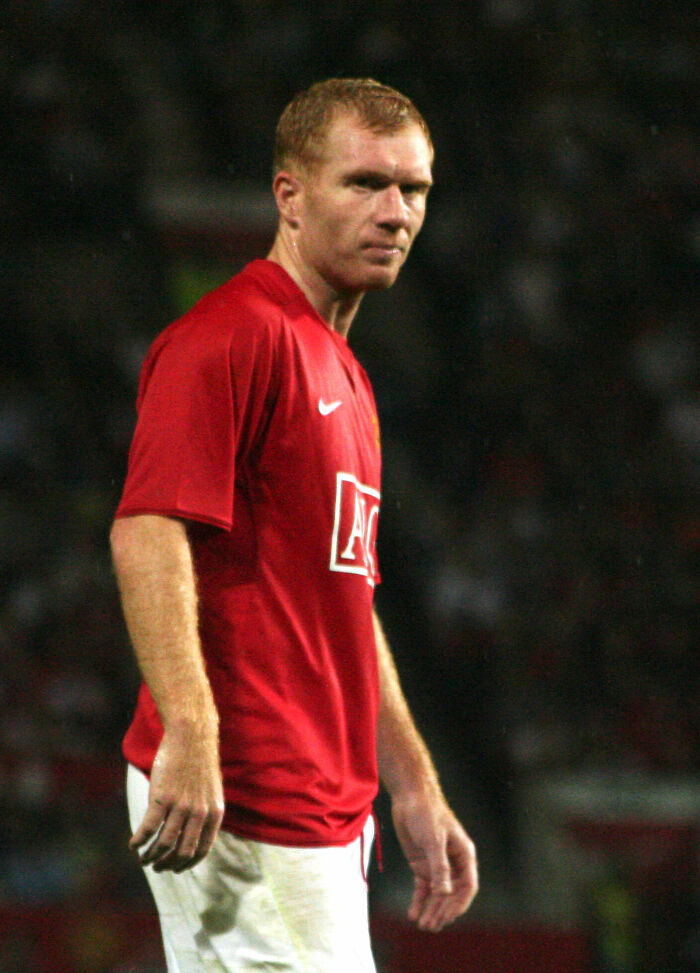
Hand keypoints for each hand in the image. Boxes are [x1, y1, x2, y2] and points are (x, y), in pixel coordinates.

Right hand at [130, 723, 224, 872]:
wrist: (191, 736)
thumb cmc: (198, 762)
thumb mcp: (210, 791)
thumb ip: (205, 812)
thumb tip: (192, 834)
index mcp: (214, 813)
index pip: (202, 850)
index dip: (187, 863)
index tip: (176, 869)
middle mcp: (200, 813)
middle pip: (182, 852)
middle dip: (168, 864)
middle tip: (156, 867)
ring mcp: (181, 806)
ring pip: (164, 844)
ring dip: (151, 856)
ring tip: (143, 858)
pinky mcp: (162, 797)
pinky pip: (148, 828)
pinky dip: (139, 840)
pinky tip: (133, 844)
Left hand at [392, 791, 477, 931]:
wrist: (409, 797)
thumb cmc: (426, 813)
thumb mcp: (434, 840)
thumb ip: (439, 867)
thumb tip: (444, 894)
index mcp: (464, 855)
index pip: (467, 886)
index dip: (459, 903)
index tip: (448, 917)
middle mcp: (453, 862)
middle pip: (452, 894)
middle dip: (442, 910)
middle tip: (431, 926)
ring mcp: (437, 865)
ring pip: (437, 894)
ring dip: (431, 909)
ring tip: (423, 925)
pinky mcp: (422, 864)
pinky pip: (423, 887)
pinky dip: (419, 901)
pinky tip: (413, 914)